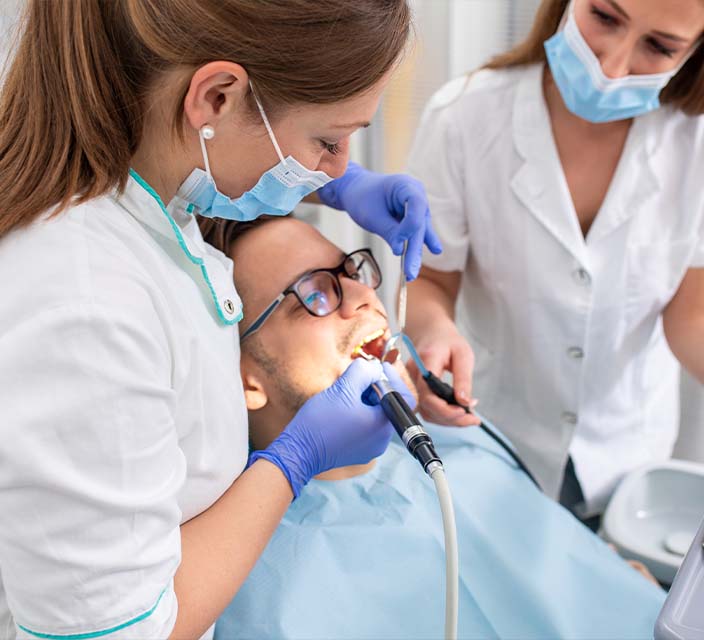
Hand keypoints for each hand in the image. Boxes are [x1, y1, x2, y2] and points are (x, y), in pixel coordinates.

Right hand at [249, 359, 393, 497]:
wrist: (298, 452)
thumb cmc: (320, 422)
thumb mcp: (343, 388)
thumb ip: (364, 371)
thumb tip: (375, 368)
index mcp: (383, 425)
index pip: (403, 397)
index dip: (393, 378)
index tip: (378, 368)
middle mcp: (381, 440)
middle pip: (387, 405)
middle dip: (373, 388)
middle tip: (354, 379)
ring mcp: (370, 448)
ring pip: (375, 415)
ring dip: (363, 400)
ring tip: (343, 394)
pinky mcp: (358, 452)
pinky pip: (365, 427)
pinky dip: (357, 413)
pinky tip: (339, 409)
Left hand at [317, 162, 441, 280]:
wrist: (355, 190)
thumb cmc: (362, 198)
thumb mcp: (372, 216)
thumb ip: (389, 231)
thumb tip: (401, 251)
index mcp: (406, 186)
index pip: (417, 206)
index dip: (410, 226)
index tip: (398, 244)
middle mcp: (416, 194)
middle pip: (419, 224)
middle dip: (414, 249)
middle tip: (410, 272)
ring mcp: (417, 207)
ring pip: (419, 232)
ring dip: (415, 253)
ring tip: (412, 272)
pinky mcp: (413, 218)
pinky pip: (416, 233)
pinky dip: (416, 246)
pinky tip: (435, 250)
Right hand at [406, 323, 479, 426]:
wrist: (431, 333)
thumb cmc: (448, 341)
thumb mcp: (463, 354)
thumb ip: (463, 378)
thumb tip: (464, 402)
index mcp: (426, 362)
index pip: (428, 394)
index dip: (444, 409)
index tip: (464, 412)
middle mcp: (413, 374)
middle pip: (426, 407)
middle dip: (451, 418)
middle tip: (473, 418)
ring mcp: (411, 383)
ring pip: (425, 411)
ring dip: (447, 420)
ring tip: (468, 417)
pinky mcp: (414, 389)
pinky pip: (426, 408)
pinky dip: (441, 414)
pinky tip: (456, 412)